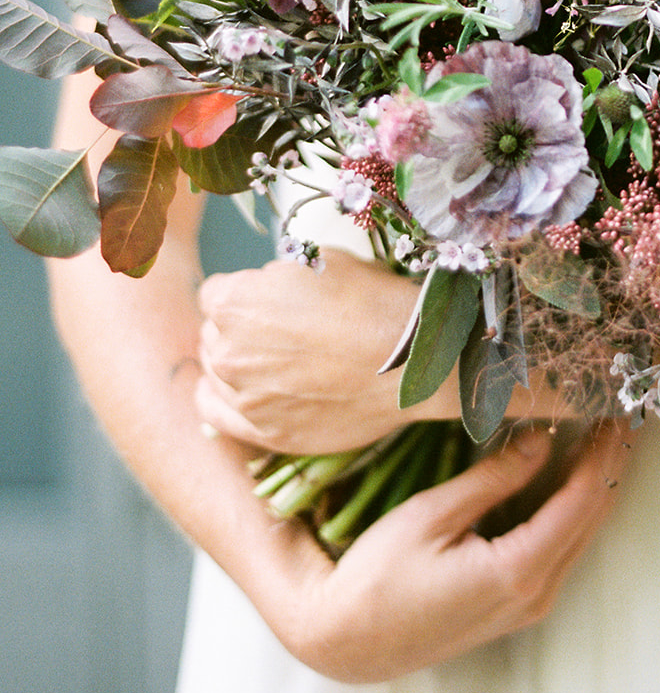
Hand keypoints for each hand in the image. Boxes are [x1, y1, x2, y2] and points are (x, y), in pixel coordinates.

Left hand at [196, 251, 433, 453]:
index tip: (270, 297)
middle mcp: (228, 351)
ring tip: (276, 359)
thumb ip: (277, 276)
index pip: (216, 293)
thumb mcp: (320, 260)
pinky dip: (226, 400)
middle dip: (241, 327)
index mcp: (235, 302)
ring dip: (239, 362)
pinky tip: (243, 391)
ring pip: (218, 373)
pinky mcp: (265, 432)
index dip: (245, 292)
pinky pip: (219, 415)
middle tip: (282, 328)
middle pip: (214, 333)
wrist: (411, 359)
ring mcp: (244, 398)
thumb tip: (269, 288)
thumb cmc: (371, 300)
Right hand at [268, 423, 631, 682]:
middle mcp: (535, 595)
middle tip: (618, 417)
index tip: (614, 414)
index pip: (582, 501)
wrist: (348, 642)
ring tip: (603, 438)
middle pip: (591, 519)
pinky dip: (573, 509)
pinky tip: (570, 478)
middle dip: (608, 466)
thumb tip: (542, 438)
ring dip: (594, 486)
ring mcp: (528, 606)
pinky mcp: (516, 606)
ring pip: (580, 536)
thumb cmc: (380, 577)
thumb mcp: (433, 515)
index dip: (603, 454)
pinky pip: (561, 550)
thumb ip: (494, 478)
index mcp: (518, 570)